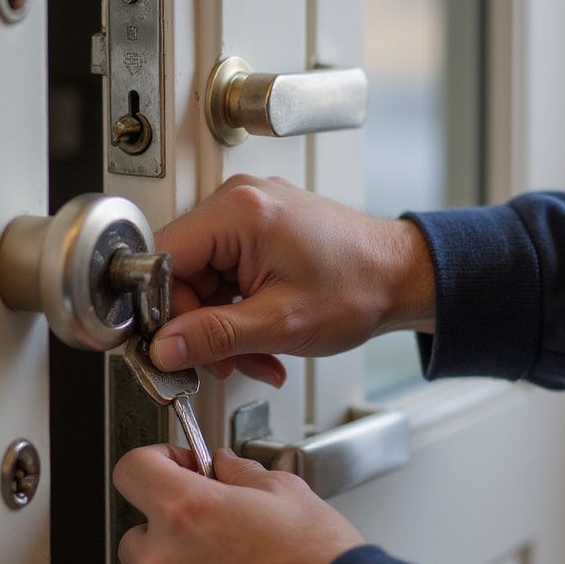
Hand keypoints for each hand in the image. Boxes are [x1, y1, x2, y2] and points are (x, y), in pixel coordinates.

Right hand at [150, 175, 434, 383]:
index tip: (170, 345)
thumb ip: (214, 336)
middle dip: (201, 327)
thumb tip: (164, 348)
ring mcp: (250, 214)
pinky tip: (261, 338)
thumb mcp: (280, 323)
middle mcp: (239, 201)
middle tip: (222, 362)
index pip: (164, 258)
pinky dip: (239, 313)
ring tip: (256, 355)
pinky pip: (227, 275)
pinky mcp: (261, 231)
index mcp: (239, 211)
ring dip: (223, 327)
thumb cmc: (361, 286)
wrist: (403, 277)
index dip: (162, 309)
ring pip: (205, 281)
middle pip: (183, 273)